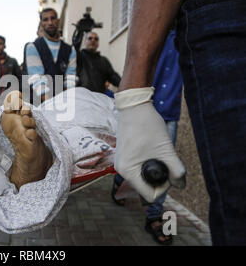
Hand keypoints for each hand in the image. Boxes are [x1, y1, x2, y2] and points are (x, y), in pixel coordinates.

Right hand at [114, 87, 185, 202]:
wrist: (134, 106)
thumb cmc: (147, 125)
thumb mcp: (165, 149)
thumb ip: (176, 170)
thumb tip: (181, 185)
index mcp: (128, 171)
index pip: (149, 194)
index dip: (163, 187)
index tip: (169, 171)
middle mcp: (121, 170)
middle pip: (145, 186)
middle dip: (159, 177)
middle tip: (166, 160)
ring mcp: (121, 163)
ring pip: (143, 177)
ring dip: (154, 169)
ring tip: (159, 153)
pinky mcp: (124, 156)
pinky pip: (139, 168)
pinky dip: (148, 163)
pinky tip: (152, 150)